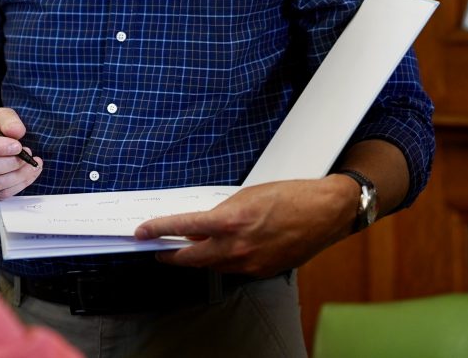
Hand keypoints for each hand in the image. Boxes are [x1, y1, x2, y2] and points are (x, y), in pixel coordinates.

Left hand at [134, 177, 358, 276]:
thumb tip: (201, 224)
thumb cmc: (292, 196)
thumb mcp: (248, 195)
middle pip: (191, 258)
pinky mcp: (262, 272)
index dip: (159, 230)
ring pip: (213, 265)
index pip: (184, 228)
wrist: (325, 212)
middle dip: (172, 255)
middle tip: (159, 249)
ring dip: (200, 257)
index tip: (142, 232)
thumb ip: (222, 212)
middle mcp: (237, 247)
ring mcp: (249, 264)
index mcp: (231, 221)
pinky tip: (226, 249)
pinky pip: (234, 268)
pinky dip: (225, 259)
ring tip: (192, 247)